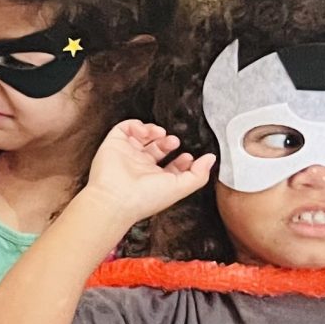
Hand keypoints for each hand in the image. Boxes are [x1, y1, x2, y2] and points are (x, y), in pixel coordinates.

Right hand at [87, 120, 215, 221]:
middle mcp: (140, 167)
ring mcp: (127, 155)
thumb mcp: (180, 188)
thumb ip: (199, 174)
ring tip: (160, 134)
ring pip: (142, 136)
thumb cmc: (145, 198)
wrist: (116, 198)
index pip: (171, 166)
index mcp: (155, 180)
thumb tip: (210, 159)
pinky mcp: (114, 144)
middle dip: (169, 142)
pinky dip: (136, 125)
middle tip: (174, 142)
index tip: (188, 157)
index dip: (182, 159)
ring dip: (154, 131)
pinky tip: (145, 131)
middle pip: (158, 148)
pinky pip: (125, 128)